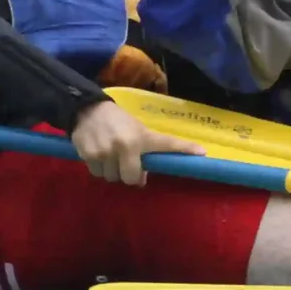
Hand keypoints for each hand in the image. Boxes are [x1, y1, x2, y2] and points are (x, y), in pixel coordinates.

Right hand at [69, 99, 203, 185]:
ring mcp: (104, 152)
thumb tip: (142, 179)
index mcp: (140, 138)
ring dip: (113, 172)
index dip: (184, 149)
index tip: (202, 152)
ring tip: (111, 157)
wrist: (87, 110)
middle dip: (129, 175)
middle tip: (127, 163)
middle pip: (130, 178)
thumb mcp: (137, 130)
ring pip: (112, 178)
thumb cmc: (118, 121)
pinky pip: (96, 174)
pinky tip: (99, 155)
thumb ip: (144, 151)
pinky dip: (99, 169)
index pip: (166, 144)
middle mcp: (124, 146)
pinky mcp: (88, 156)